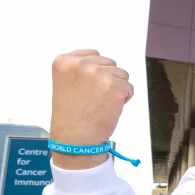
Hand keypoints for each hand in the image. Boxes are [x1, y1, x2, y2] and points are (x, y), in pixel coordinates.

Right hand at [50, 49, 133, 168]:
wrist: (75, 139)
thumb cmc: (71, 116)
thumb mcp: (65, 83)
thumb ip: (80, 70)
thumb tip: (103, 64)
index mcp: (64, 62)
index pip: (93, 55)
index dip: (94, 73)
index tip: (86, 88)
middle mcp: (81, 65)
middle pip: (109, 63)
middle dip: (107, 79)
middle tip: (94, 98)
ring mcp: (99, 75)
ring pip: (122, 74)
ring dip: (116, 88)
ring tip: (101, 103)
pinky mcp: (116, 87)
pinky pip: (129, 88)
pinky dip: (124, 99)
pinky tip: (109, 108)